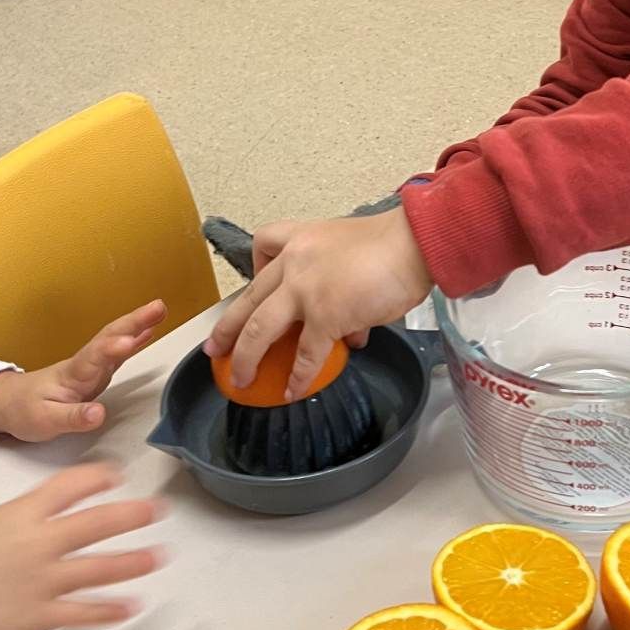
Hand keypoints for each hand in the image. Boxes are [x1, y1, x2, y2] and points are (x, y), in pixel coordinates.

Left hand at [0, 299, 166, 441]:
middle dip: (134, 322)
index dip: (111, 350)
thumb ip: (74, 417)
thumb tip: (100, 414)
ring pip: (115, 339)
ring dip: (137, 324)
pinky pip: (118, 351)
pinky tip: (149, 331)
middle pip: (110, 337)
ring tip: (160, 311)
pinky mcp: (96, 371)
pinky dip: (135, 339)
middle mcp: (84, 364)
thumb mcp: (46, 421)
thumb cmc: (26, 410)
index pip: (94, 358)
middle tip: (158, 307)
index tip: (128, 342)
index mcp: (73, 375)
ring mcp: (91, 365)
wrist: (10, 403)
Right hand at [0, 463, 163, 629]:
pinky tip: (131, 607)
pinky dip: (110, 611)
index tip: (115, 475)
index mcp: (19, 515)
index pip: (68, 486)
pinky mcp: (40, 616)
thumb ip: (18, 522)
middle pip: (96, 523)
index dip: (96, 478)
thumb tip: (41, 521)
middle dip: (131, 516)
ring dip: (133, 562)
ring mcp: (43, 581)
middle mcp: (38, 544)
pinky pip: (84, 613)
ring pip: (100, 568)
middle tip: (155, 510)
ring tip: (158, 556)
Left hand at [203, 207, 430, 400]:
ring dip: (246, 358)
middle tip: (214, 347)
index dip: (255, 270)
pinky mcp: (325, 315)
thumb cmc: (396, 245)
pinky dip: (297, 376)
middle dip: (227, 327)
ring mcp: (305, 290)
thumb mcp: (354, 252)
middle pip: (248, 298)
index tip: (257, 289)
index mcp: (301, 239)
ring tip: (240, 379)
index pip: (262, 245)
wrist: (415, 243)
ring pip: (259, 329)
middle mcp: (294, 262)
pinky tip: (292, 391)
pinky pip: (305, 354)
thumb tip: (351, 331)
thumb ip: (343, 287)